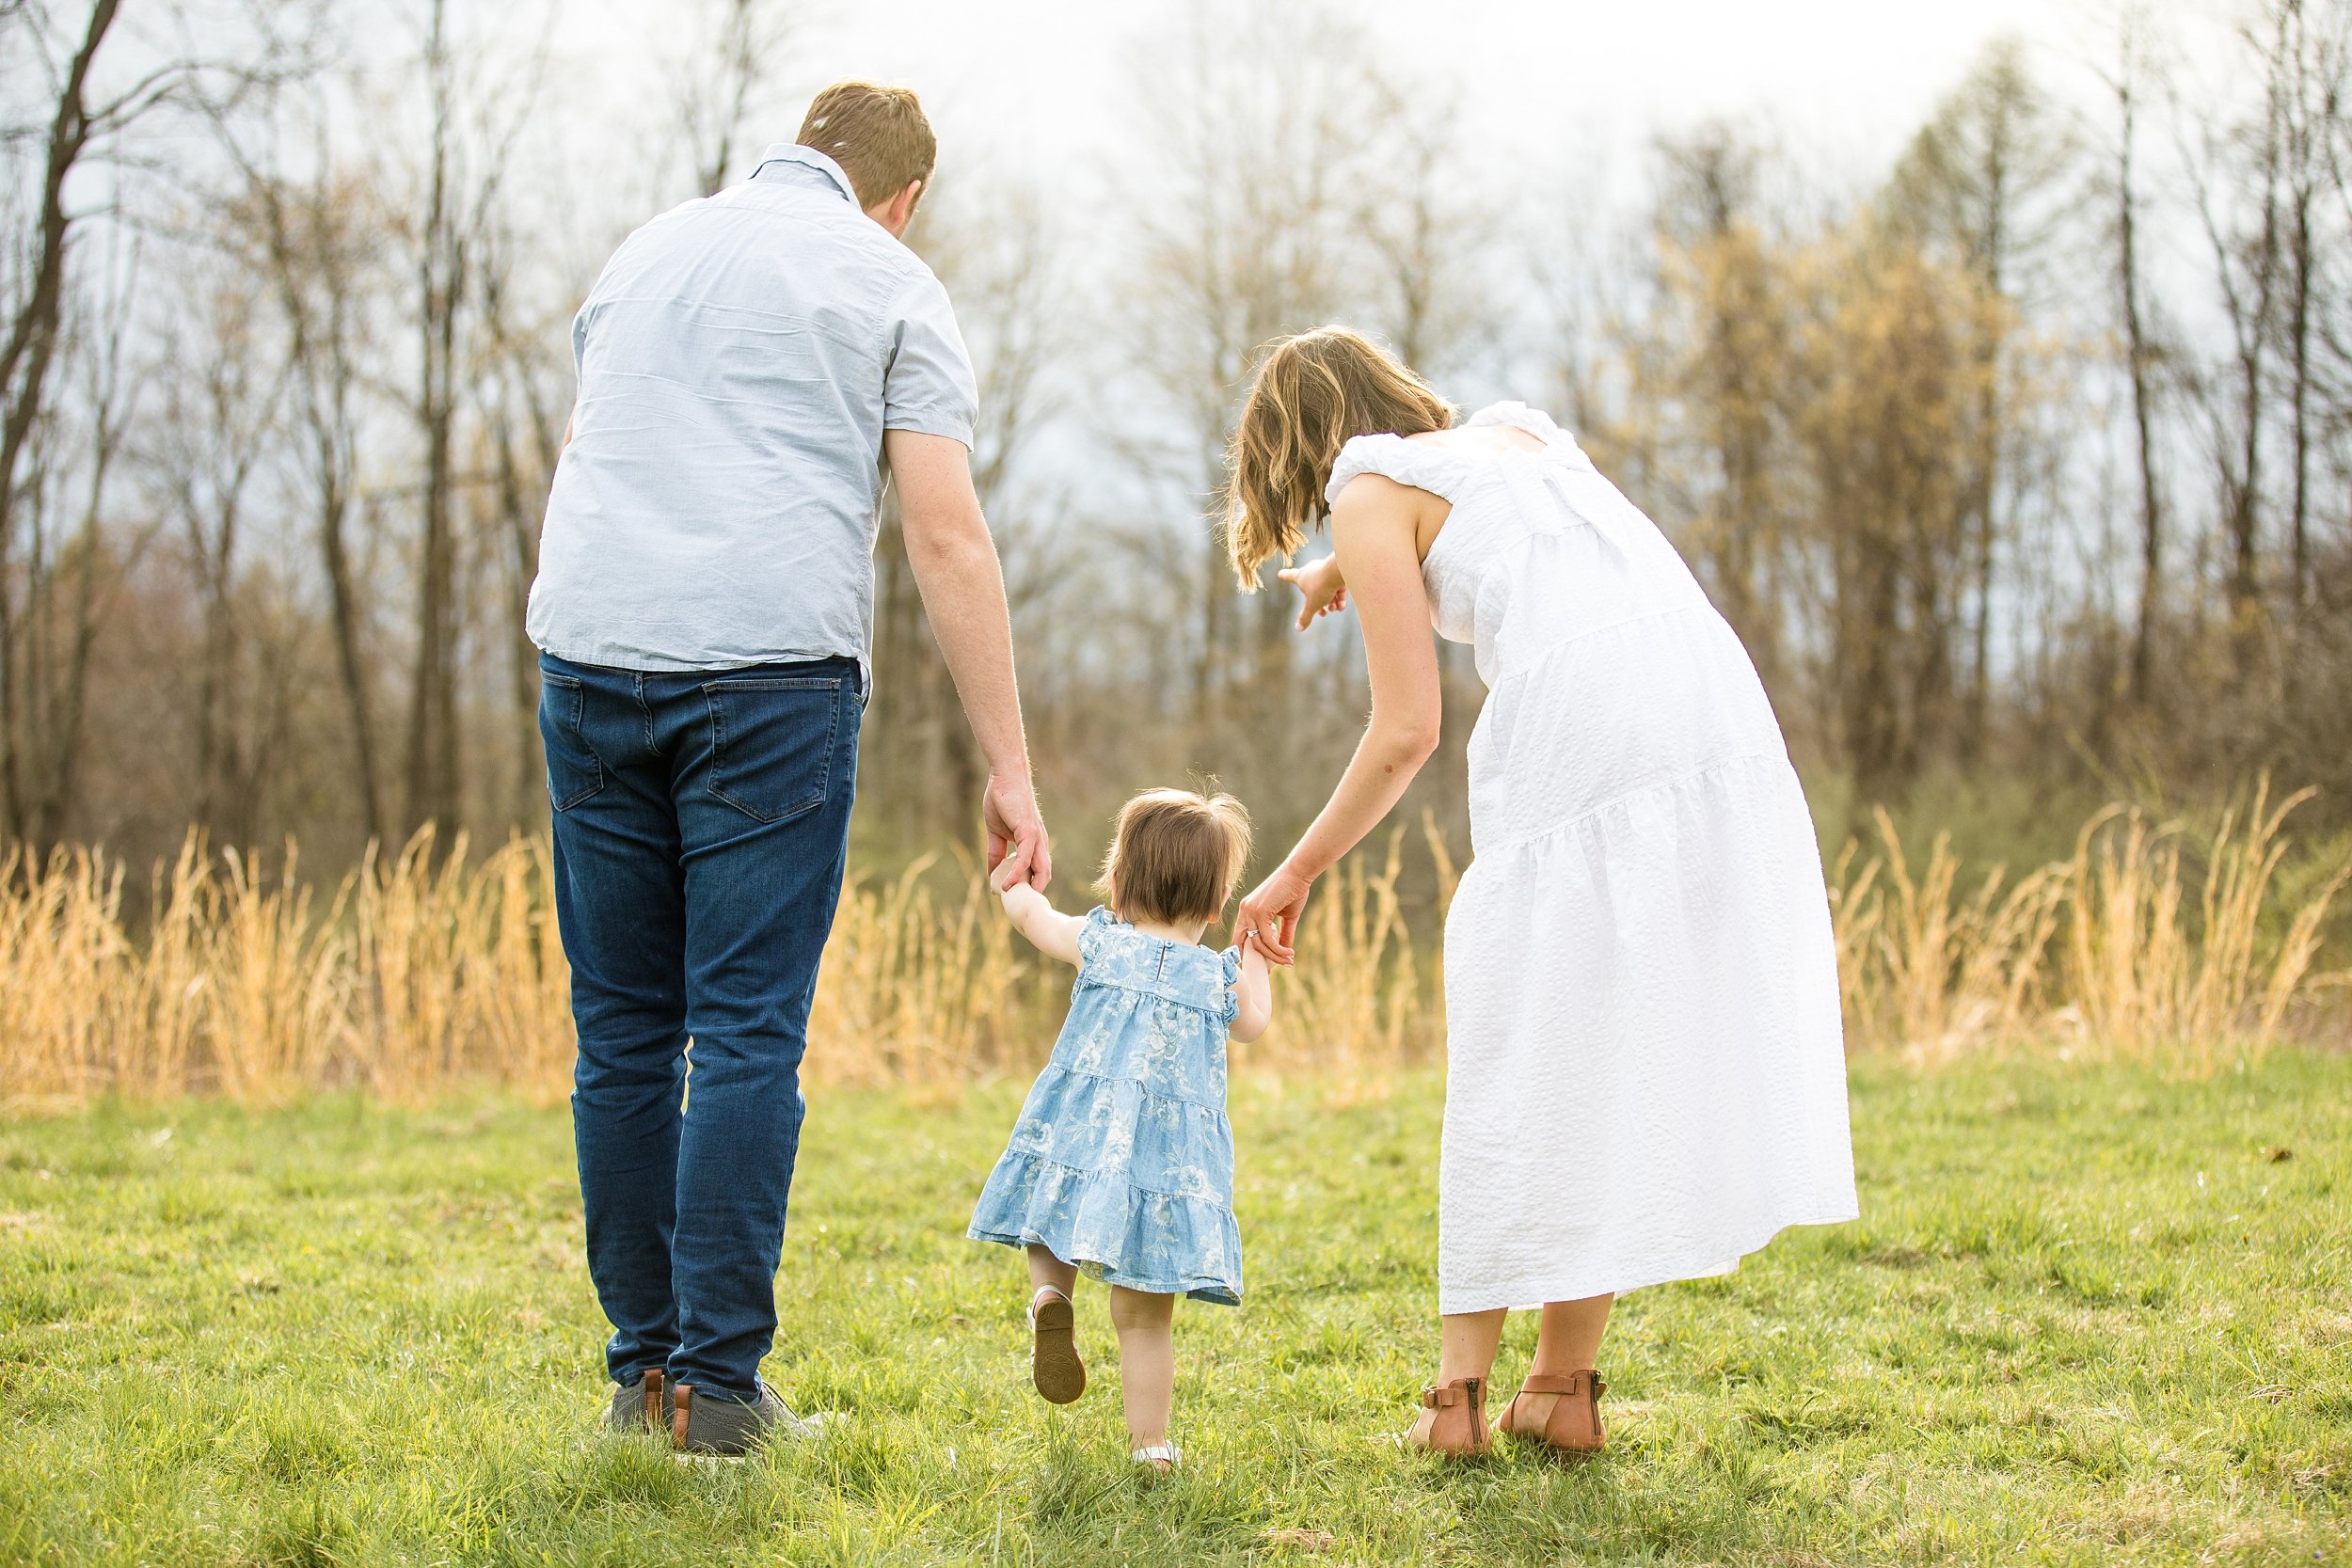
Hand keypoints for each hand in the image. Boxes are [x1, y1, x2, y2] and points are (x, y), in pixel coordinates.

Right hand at [983, 771, 1051, 891]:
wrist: (1005, 778)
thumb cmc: (1002, 801)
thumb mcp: (996, 834)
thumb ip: (996, 853)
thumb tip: (992, 874)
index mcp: (1034, 844)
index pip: (1038, 872)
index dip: (1029, 887)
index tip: (1015, 899)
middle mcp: (1040, 843)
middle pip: (1044, 876)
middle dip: (1032, 893)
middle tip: (1016, 907)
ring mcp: (1036, 838)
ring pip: (1039, 871)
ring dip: (1026, 888)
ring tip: (1010, 899)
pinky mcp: (1029, 832)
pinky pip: (1025, 859)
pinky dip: (1017, 874)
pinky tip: (1006, 883)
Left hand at [1235, 860, 1313, 965]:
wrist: (1300, 874)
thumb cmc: (1294, 891)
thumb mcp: (1287, 917)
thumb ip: (1284, 933)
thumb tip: (1285, 950)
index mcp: (1248, 910)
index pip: (1241, 936)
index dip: (1248, 952)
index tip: (1262, 965)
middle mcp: (1245, 910)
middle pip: (1246, 943)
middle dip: (1258, 959)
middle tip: (1272, 970)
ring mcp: (1250, 910)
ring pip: (1258, 943)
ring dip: (1274, 956)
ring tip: (1289, 961)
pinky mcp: (1259, 912)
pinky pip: (1266, 938)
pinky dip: (1278, 949)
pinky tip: (1289, 953)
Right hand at [1276, 555, 1347, 630]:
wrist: (1339, 571)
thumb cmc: (1321, 586)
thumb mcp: (1312, 605)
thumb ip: (1305, 617)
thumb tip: (1298, 629)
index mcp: (1301, 577)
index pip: (1289, 576)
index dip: (1285, 576)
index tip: (1280, 574)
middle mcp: (1312, 571)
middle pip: (1312, 589)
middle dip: (1318, 603)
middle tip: (1323, 613)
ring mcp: (1326, 571)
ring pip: (1326, 590)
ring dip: (1331, 602)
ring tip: (1334, 609)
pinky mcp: (1338, 573)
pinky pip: (1337, 587)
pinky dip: (1339, 598)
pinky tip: (1341, 607)